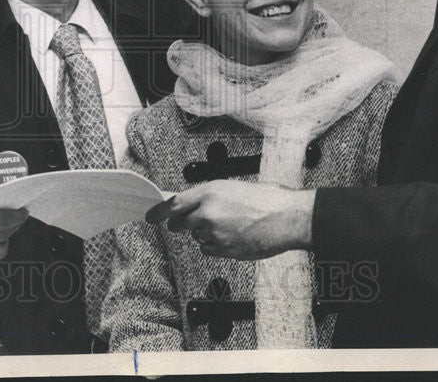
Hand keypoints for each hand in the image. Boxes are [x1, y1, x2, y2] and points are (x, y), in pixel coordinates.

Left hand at [145, 180, 314, 258]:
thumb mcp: (232, 188)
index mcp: (210, 191)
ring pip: (197, 236)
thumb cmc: (267, 200)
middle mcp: (208, 211)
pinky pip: (208, 250)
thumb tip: (190, 203)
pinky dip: (215, 246)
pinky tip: (231, 237)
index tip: (150, 215)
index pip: (174, 203)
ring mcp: (215, 233)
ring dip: (205, 233)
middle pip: (180, 222)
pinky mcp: (224, 249)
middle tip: (183, 223)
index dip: (158, 211)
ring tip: (229, 226)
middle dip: (179, 224)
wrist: (287, 217)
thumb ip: (208, 196)